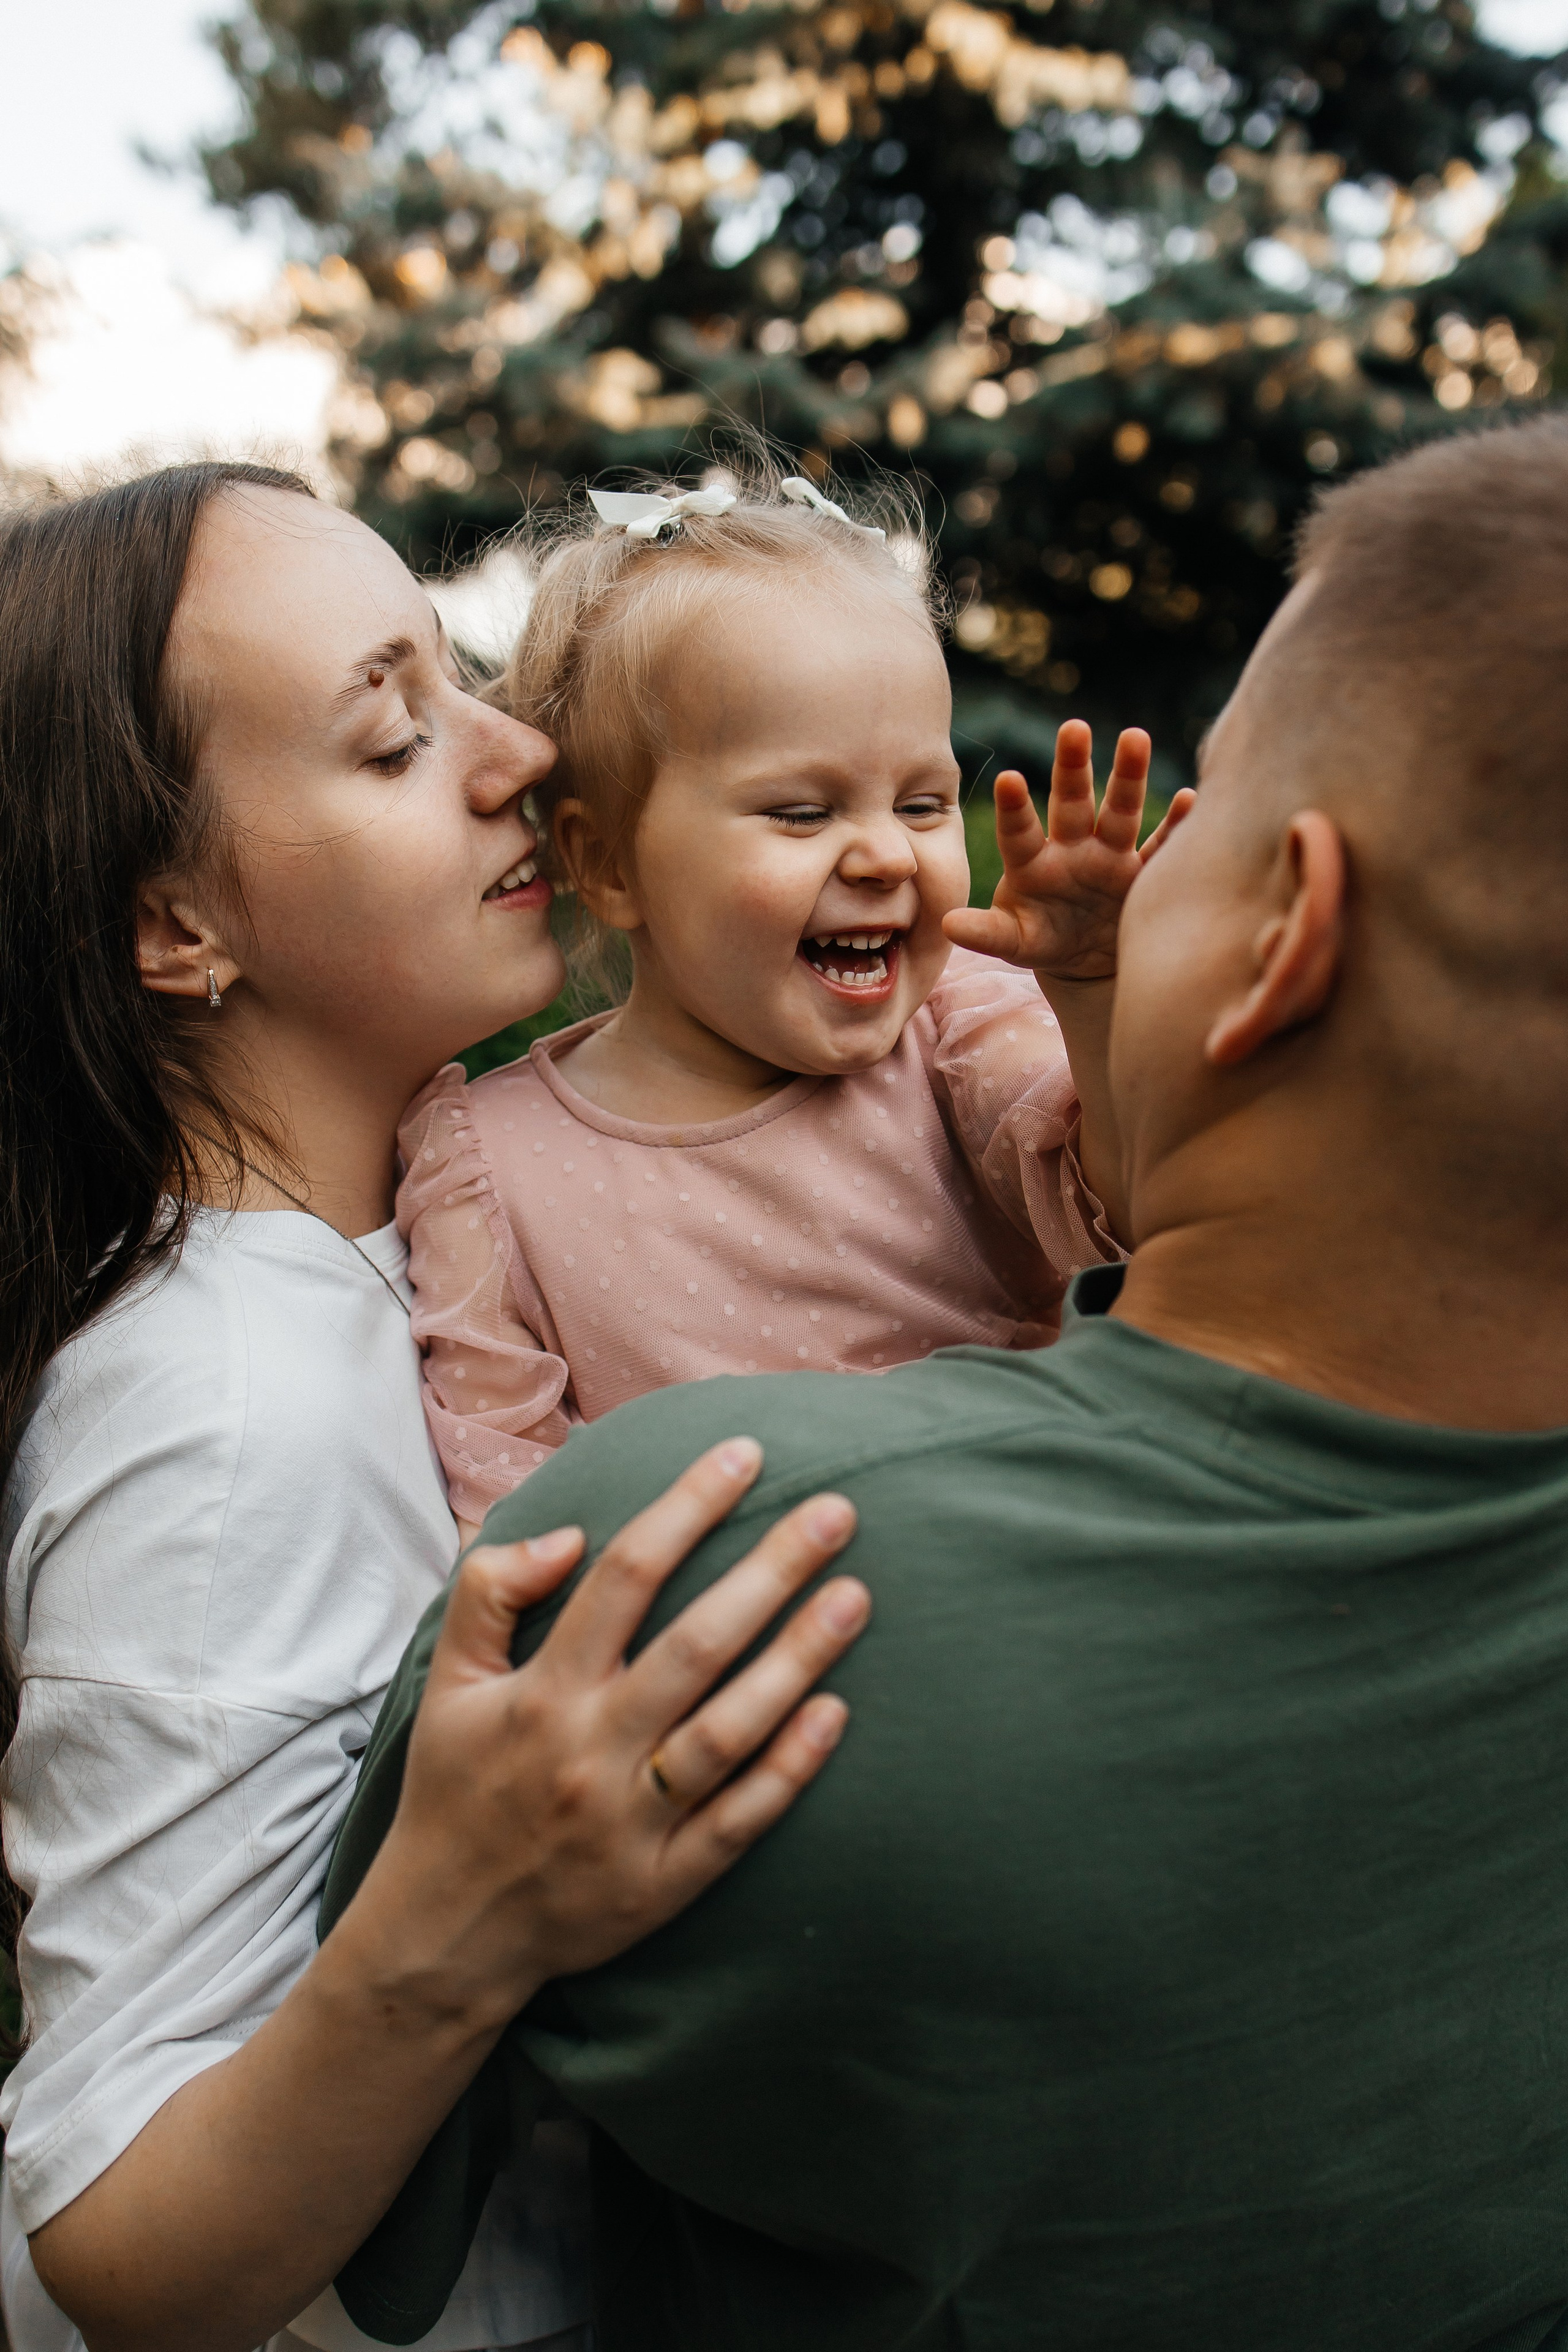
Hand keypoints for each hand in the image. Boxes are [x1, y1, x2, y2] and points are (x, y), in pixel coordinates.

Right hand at [374, 1437, 867, 2025]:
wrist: (444, 1934)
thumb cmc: (455, 1789)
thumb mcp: (446, 1683)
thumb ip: (490, 1592)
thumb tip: (568, 1535)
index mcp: (542, 1692)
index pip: (625, 1578)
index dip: (688, 1509)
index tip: (744, 1456)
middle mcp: (592, 1750)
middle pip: (696, 1644)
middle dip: (771, 1571)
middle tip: (838, 1511)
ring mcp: (632, 1821)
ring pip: (729, 1730)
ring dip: (798, 1660)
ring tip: (856, 1596)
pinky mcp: (663, 1881)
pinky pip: (738, 1820)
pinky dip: (788, 1769)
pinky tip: (836, 1714)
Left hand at [944, 721, 1195, 984]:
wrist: (1087, 959)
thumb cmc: (1043, 941)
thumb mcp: (1015, 942)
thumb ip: (986, 933)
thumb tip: (946, 925)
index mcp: (1033, 864)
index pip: (1019, 832)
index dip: (1013, 809)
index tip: (1007, 779)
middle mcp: (1072, 849)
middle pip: (1071, 803)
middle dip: (1072, 767)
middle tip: (1072, 727)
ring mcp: (1110, 856)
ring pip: (1119, 810)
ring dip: (1127, 776)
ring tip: (1134, 737)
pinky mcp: (1142, 872)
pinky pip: (1159, 845)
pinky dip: (1175, 825)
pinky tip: (1190, 799)